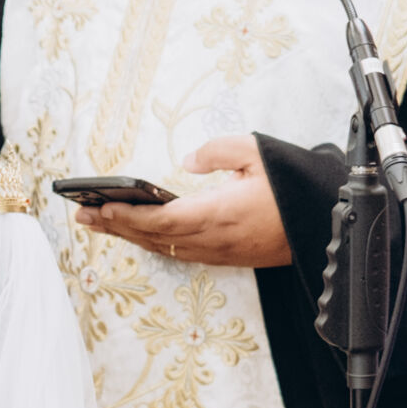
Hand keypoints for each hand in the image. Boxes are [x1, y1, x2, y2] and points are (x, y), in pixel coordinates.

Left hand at [72, 134, 289, 267]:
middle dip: (116, 227)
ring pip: (165, 248)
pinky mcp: (227, 256)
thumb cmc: (293, 185)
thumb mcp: (258, 152)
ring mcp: (221, 251)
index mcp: (222, 212)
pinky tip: (139, 233)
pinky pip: (181, 253)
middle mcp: (216, 238)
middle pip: (155, 237)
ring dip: (130, 236)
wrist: (324, 221)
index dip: (128, 216)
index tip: (100, 208)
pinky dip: (154, 243)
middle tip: (82, 215)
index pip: (163, 220)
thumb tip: (188, 161)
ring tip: (100, 223)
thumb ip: (218, 152)